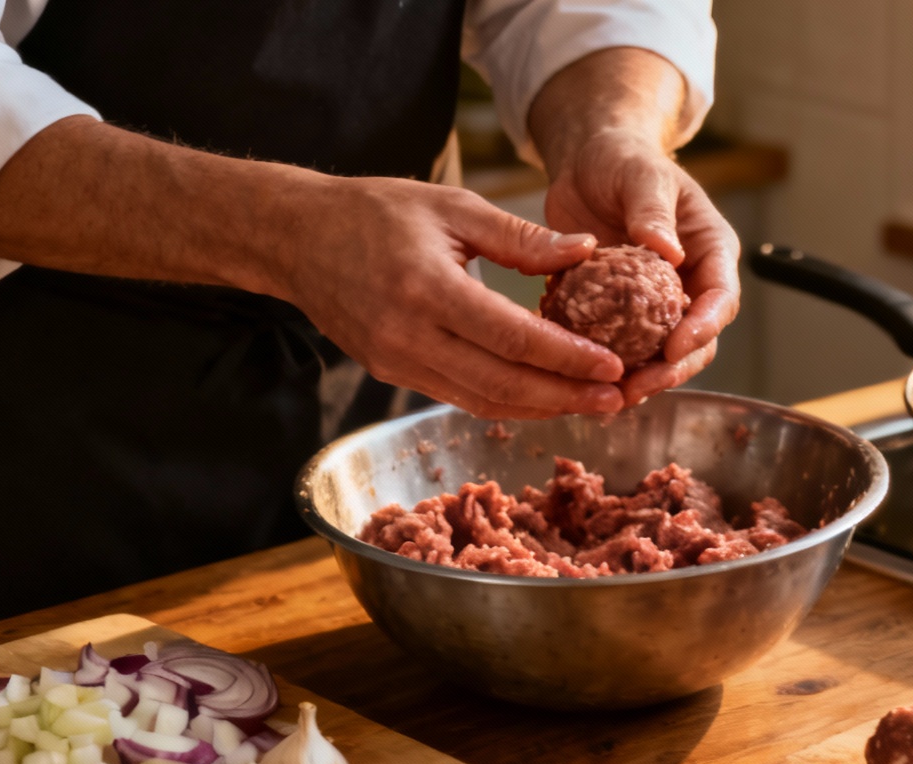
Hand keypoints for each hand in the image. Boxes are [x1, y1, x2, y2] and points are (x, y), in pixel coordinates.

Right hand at [273, 177, 627, 418]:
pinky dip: (508, 402)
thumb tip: (587, 253)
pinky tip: (546, 396)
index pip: (511, 337)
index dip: (566, 358)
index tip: (613, 366)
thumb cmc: (377, 211)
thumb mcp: (452, 207)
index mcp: (425, 287)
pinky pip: (460, 397)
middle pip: (501, 384)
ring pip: (482, 401)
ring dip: (542, 408)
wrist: (295, 237)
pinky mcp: (391, 373)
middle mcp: (407, 334)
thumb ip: (521, 237)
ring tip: (593, 404)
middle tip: (618, 399)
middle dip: (565, 397)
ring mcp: (396, 361)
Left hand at [542, 127, 738, 403]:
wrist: (587, 164)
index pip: (721, 299)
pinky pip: (621, 348)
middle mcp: (690, 283)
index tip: (675, 347)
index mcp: (710, 251)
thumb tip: (667, 250)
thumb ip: (653, 210)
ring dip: (641, 379)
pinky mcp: (621, 313)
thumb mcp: (640, 176)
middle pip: (697, 341)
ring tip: (611, 398)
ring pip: (660, 355)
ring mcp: (657, 304)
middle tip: (639, 387)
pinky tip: (583, 384)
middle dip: (672, 369)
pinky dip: (606, 368)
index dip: (703, 328)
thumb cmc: (623, 160)